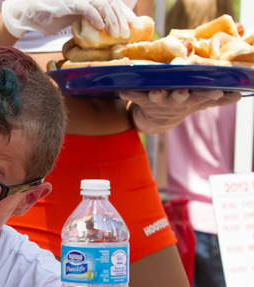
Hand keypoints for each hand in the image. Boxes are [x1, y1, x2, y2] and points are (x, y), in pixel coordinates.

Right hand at [1, 0, 139, 38]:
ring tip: (116, 33)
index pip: (112, 2)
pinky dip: (96, 17)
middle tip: (126, 33)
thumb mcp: (74, 17)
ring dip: (111, 19)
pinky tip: (101, 26)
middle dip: (121, 18)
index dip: (124, 13)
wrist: (29, 14)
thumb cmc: (51, 16)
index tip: (132, 26)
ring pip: (102, 4)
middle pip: (111, 2)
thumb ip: (88, 17)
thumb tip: (105, 27)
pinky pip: (86, 8)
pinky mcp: (68, 3)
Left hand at [121, 89, 241, 134]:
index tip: (217, 91)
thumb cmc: (182, 103)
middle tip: (183, 92)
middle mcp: (174, 101)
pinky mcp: (143, 100)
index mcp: (190, 99)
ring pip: (158, 97)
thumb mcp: (200, 101)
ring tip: (156, 91)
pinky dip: (129, 94)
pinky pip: (135, 96)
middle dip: (181, 95)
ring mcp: (158, 101)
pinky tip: (122, 91)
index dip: (209, 94)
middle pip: (179, 98)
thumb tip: (239, 95)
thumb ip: (217, 99)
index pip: (203, 96)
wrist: (157, 120)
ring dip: (157, 95)